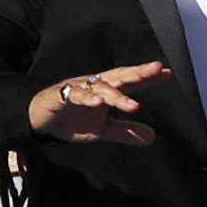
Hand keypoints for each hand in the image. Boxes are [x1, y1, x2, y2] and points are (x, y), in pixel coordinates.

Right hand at [26, 60, 170, 144]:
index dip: (148, 78)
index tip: (167, 73)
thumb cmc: (71, 120)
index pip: (131, 82)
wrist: (39, 121)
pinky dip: (86, 98)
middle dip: (138, 73)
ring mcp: (79, 88)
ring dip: (116, 94)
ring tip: (132, 104)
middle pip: (120, 76)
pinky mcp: (61, 96)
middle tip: (156, 69)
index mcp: (107, 90)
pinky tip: (96, 102)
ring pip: (100, 86)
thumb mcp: (102, 130)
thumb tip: (151, 137)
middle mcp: (95, 85)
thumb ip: (125, 131)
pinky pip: (75, 95)